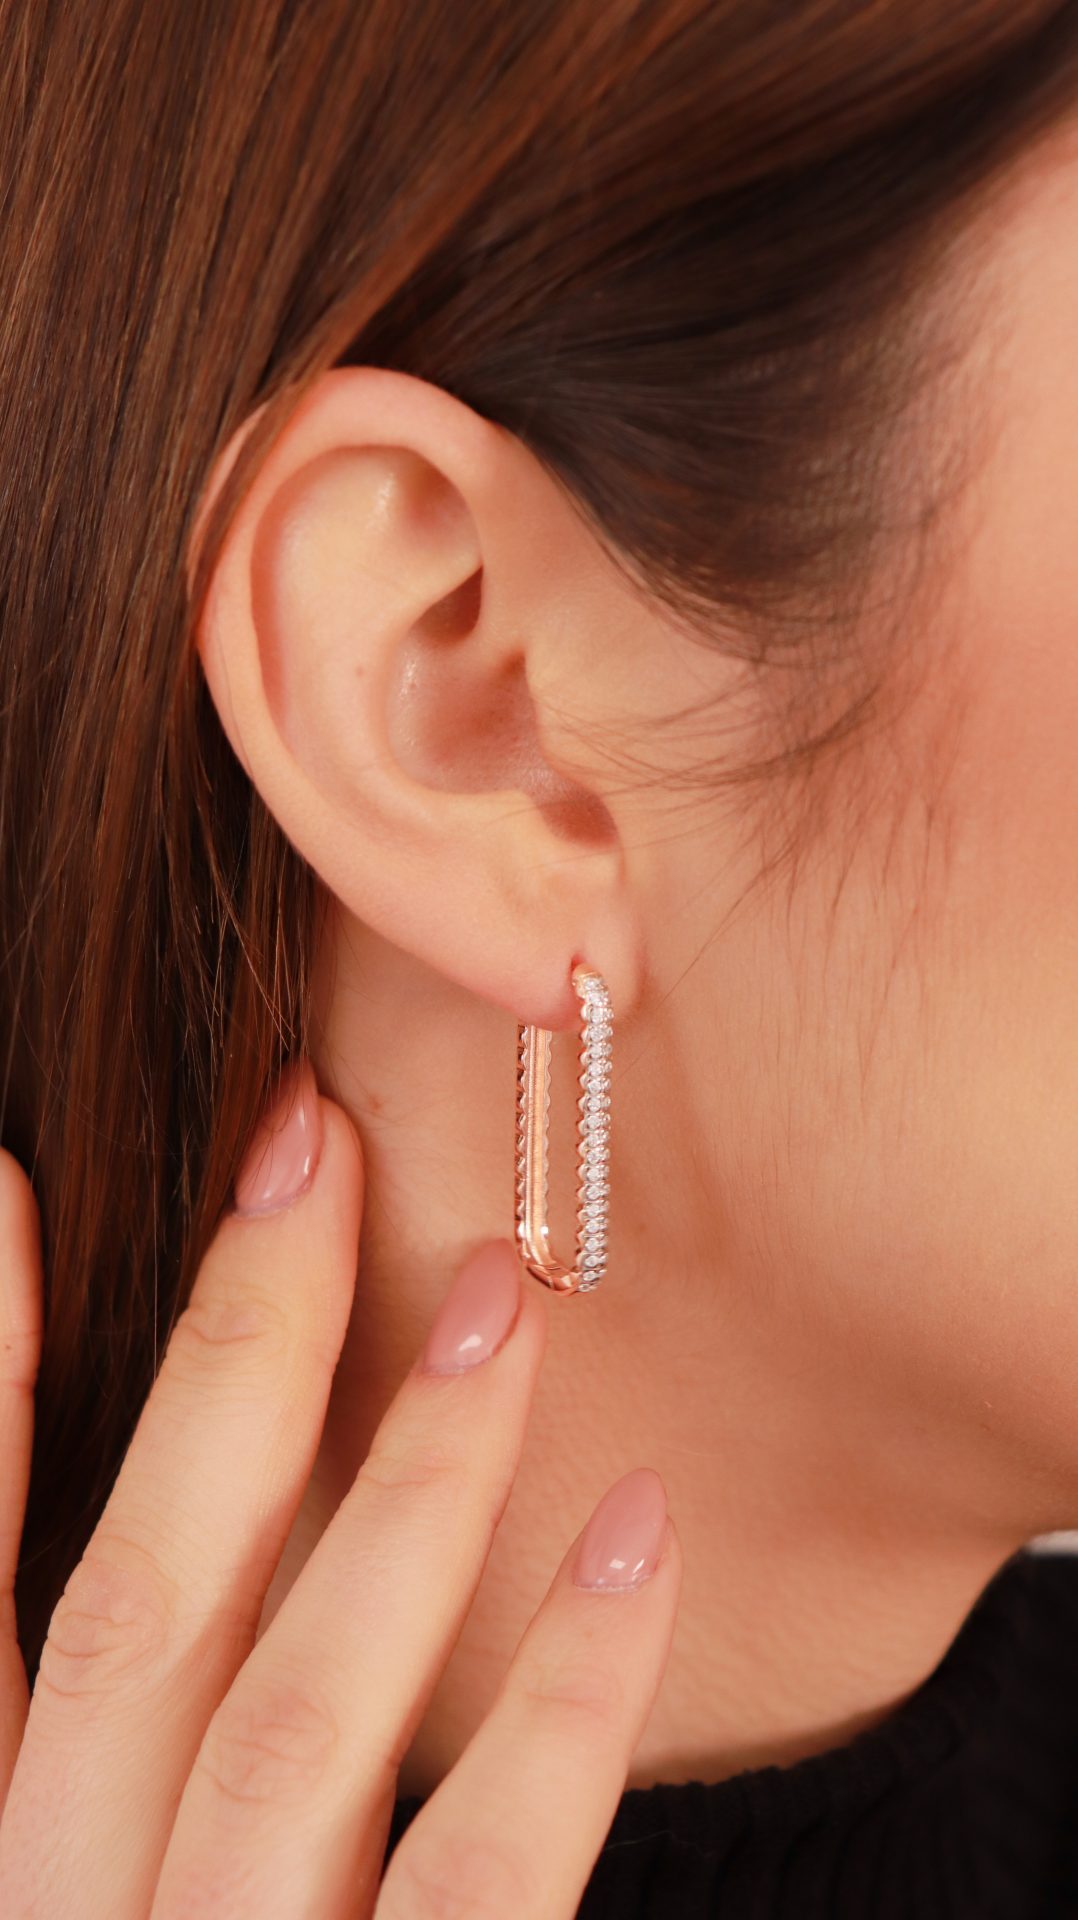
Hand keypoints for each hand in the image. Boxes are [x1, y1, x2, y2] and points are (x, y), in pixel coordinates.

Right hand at [0, 1066, 681, 1917]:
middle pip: (142, 1603)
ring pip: (301, 1718)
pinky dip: (561, 1705)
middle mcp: (57, 1907)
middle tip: (316, 1146)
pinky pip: (481, 1889)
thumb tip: (168, 1496)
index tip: (24, 1186)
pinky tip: (634, 1533)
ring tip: (505, 1302)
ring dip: (409, 1489)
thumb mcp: (66, 1852)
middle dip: (233, 1358)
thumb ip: (86, 1697)